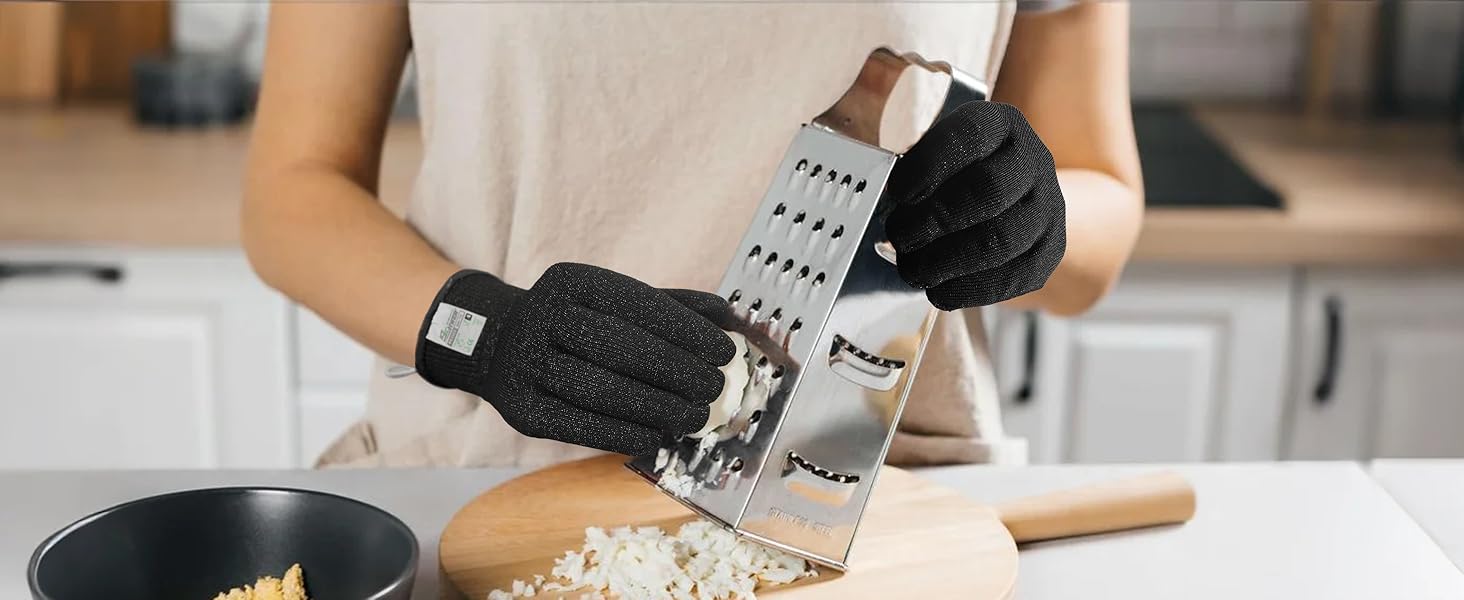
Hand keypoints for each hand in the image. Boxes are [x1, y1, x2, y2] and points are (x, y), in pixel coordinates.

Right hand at [415, 263, 736, 455]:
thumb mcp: (613, 301)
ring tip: (694, 417)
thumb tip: (731, 319)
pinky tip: (657, 436)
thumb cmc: (575, 323)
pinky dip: (624, 434)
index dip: (685, 330)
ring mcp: (527, 364)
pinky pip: (580, 426)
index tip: (723, 351)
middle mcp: (543, 317)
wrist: (496, 344)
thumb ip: (671, 307)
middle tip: (713, 388)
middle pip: (618, 346)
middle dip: (675, 371)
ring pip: (599, 389)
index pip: (636, 304)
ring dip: (656, 407)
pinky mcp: (522, 410)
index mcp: (572, 281)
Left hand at [884, 101, 1066, 310]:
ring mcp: (1048, 208)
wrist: (1011, 202)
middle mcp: (1032, 162)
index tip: (898, 192)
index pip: (969, 136)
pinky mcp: (1050, 251)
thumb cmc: (957, 177)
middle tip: (899, 236)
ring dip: (947, 261)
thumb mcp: (935, 155)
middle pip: (989, 191)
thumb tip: (878, 201)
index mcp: (1000, 126)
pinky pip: (1013, 276)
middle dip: (935, 220)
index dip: (930, 165)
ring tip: (913, 269)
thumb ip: (912, 169)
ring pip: (1001, 240)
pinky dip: (968, 289)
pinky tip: (939, 290)